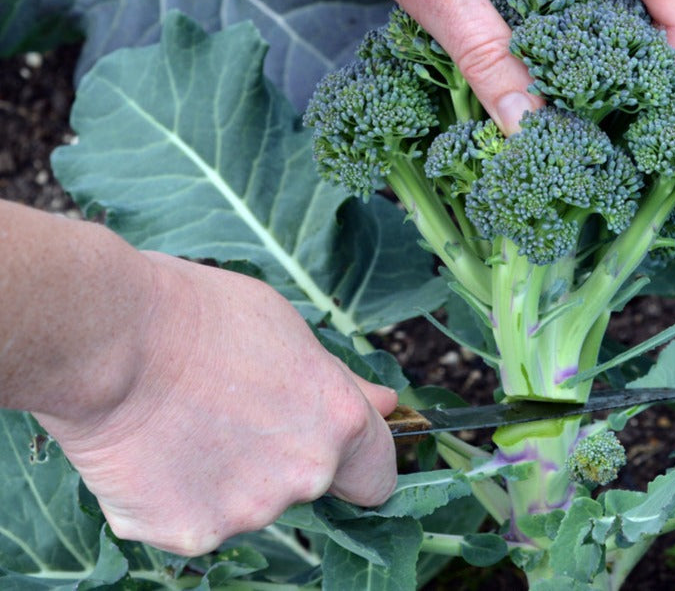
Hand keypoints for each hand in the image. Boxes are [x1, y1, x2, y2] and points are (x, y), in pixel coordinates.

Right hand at [34, 252, 397, 555]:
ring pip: (247, 505)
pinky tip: (155, 451)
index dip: (359, 462)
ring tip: (185, 422)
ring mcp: (246, 512)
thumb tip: (387, 405)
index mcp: (337, 421)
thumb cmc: (201, 314)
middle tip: (233, 412)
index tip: (338, 453)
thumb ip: (341, 382)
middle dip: (282, 459)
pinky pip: (192, 520)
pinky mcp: (188, 534)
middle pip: (307, 485)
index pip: (378, 475)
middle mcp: (303, 475)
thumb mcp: (288, 329)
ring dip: (227, 477)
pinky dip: (178, 496)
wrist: (113, 336)